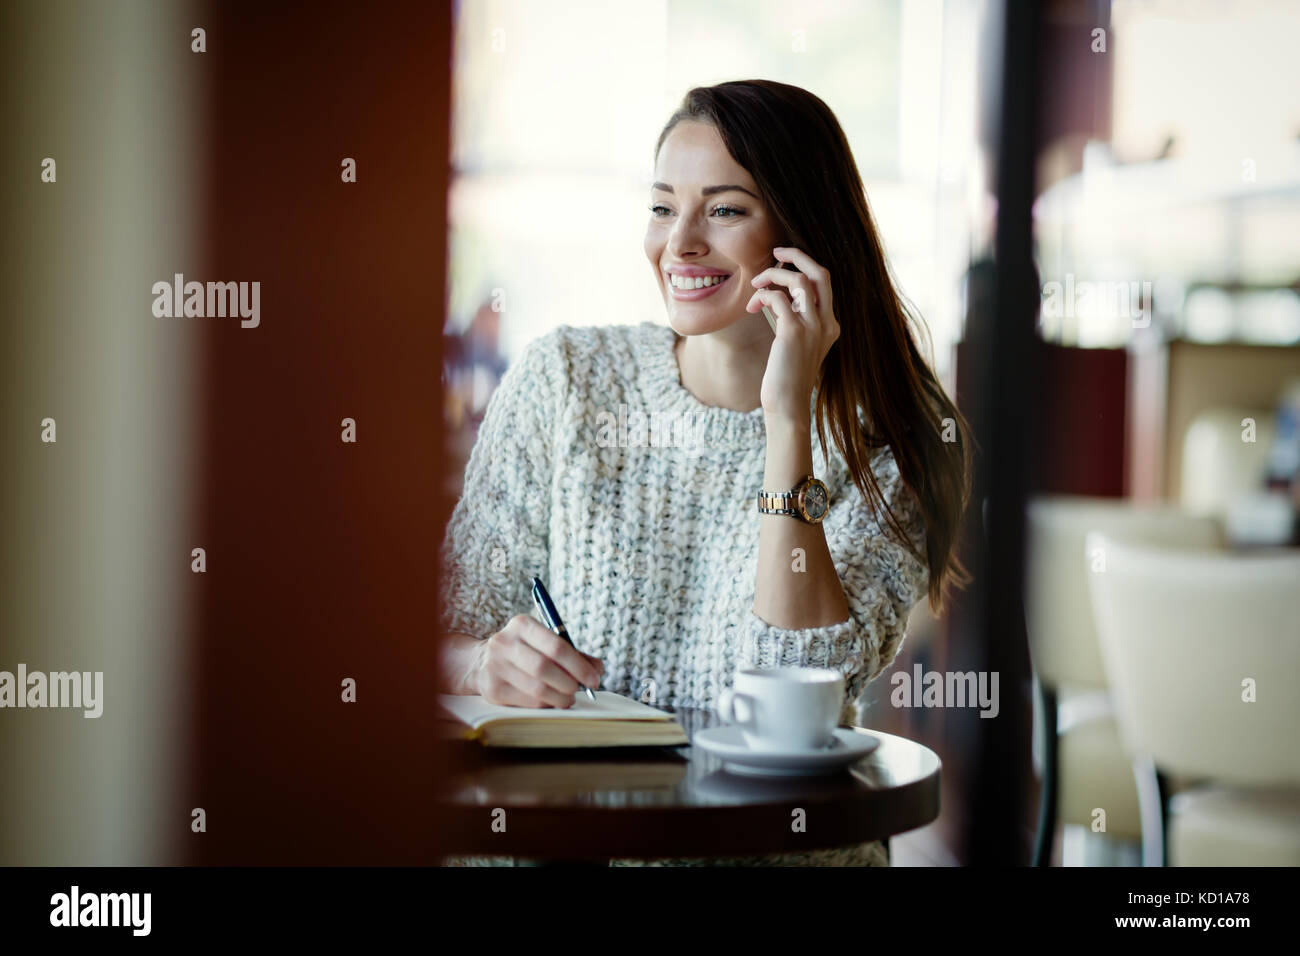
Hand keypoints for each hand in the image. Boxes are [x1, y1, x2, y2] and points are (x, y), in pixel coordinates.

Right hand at [467, 614, 604, 707]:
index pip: (556, 645)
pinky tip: (551, 701)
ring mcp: (495, 667)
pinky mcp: (492, 690)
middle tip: (581, 690)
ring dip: (560, 697)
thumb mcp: (544, 642)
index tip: (594, 678)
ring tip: (568, 698)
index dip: (579, 665)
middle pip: (545, 668)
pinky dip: (546, 704)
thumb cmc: (524, 652)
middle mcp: (504, 643)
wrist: (481, 663)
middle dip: (570, 683)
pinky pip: (528, 702)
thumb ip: (573, 653)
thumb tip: (597, 670)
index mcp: (521, 624)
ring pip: (537, 688)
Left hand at [746, 246, 840, 423]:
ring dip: (773, 275)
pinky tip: (752, 306)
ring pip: (798, 280)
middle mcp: (827, 322)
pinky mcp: (793, 333)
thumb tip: (778, 298)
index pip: (823, 281)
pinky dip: (763, 295)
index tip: (782, 263)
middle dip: (797, 255)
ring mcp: (812, 327)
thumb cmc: (787, 378)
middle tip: (775, 252)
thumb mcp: (797, 346)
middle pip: (820, 272)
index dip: (803, 265)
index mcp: (831, 324)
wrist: (788, 406)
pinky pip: (778, 299)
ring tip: (755, 285)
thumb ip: (796, 322)